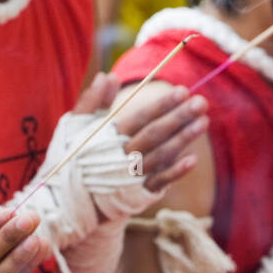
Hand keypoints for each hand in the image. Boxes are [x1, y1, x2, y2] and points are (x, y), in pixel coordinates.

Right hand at [77, 72, 207, 192]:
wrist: (69, 197)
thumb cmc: (75, 156)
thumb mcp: (76, 126)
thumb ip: (92, 101)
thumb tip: (106, 76)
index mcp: (107, 138)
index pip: (139, 117)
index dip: (162, 105)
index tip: (183, 91)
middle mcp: (121, 156)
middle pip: (154, 134)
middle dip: (179, 117)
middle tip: (201, 102)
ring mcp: (130, 176)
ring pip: (161, 155)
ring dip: (183, 139)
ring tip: (204, 122)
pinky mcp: (137, 194)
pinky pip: (160, 182)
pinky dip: (176, 172)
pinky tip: (193, 158)